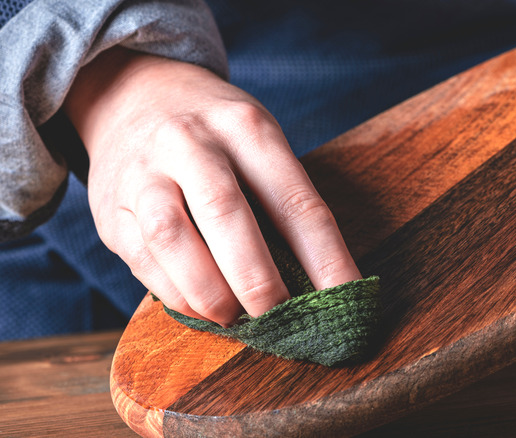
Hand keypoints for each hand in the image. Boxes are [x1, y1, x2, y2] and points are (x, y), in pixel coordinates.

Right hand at [64, 47, 361, 325]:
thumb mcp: (256, 138)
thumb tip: (314, 281)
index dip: (325, 258)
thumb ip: (279, 198)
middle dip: (258, 278)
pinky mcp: (110, 206)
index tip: (345, 302)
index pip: (295, 200)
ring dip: (209, 291)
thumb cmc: (214, 130)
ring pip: (172, 236)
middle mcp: (191, 142)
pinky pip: (142, 258)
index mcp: (246, 127)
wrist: (133, 93)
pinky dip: (176, 293)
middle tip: (281, 317)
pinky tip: (200, 307)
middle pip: (227, 214)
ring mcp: (144, 172)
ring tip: (234, 318)